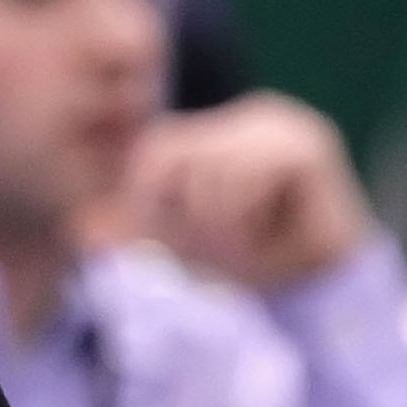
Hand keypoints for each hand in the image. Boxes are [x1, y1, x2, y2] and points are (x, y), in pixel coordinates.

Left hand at [125, 92, 372, 291]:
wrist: (325, 290)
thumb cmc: (259, 262)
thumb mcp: (183, 245)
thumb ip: (138, 233)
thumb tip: (80, 233)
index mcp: (222, 130)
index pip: (157, 147)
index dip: (151, 198)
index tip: (177, 242)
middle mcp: (251, 116)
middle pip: (178, 157)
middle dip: (190, 217)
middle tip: (224, 249)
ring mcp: (282, 125)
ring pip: (209, 172)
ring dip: (221, 224)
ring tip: (250, 243)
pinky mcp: (307, 146)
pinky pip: (245, 178)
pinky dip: (247, 217)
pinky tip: (275, 231)